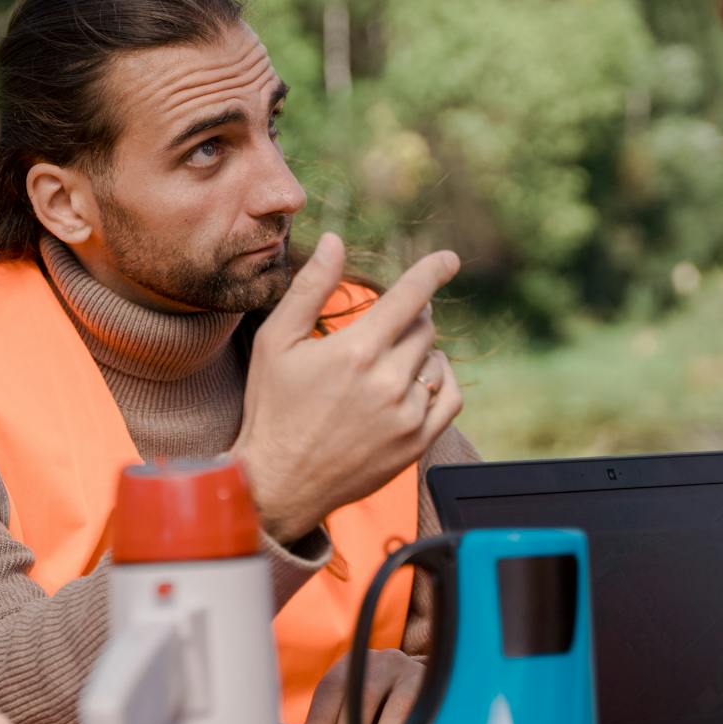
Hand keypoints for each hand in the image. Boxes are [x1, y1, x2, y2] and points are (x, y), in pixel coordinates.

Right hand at [235, 233, 462, 543]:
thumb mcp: (276, 341)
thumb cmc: (272, 408)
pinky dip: (440, 383)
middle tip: (385, 327)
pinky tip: (418, 382)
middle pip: (422, 328)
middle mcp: (388, 382)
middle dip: (409, 318)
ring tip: (389, 362)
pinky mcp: (416, 443)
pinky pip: (450, 398)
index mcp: (356, 351)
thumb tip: (335, 241)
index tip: (449, 259)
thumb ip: (310, 288)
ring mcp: (406, 415)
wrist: (278, 482)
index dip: (432, 272)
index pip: (409, 298)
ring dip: (420, 352)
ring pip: (436, 361)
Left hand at [298, 651, 424, 723]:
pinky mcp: (442, 695)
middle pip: (363, 699)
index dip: (321, 721)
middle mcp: (384, 663)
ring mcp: (415, 675)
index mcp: (352, 667)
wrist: (427, 696)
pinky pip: (427, 721)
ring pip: (398, 710)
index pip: (333, 689)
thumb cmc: (375, 717)